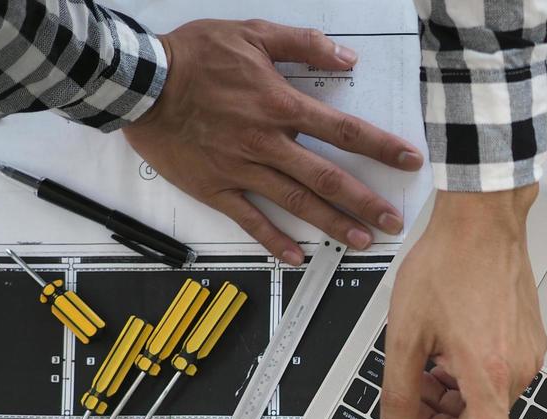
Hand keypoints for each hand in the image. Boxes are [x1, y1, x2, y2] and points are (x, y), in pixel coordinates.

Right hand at [123, 19, 423, 264]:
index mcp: (280, 106)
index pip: (344, 131)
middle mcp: (267, 143)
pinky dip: (274, 240)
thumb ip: (301, 45)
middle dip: (366, 201)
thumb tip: (347, 57)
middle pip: (328, 177)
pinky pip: (249, 220)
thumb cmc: (193, 55)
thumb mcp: (250, 34)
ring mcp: (242, 169)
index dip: (381, 147)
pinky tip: (297, 256)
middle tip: (394, 221)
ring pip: (296, 202)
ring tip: (363, 241)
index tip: (410, 161)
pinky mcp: (215, 187)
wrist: (136, 83)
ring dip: (333, 225)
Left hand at [382, 188, 544, 418]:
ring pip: (485, 402)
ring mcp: (528, 356)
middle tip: (412, 396)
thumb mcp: (403, 333)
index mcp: (487, 375)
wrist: (484, 220)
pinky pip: (497, 378)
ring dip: (453, 395)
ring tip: (428, 359)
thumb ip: (397, 392)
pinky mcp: (531, 342)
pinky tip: (449, 345)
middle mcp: (517, 371)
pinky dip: (470, 375)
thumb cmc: (448, 264)